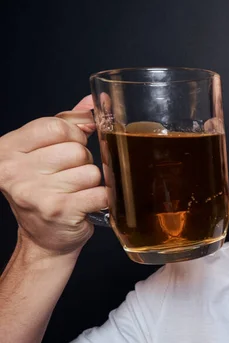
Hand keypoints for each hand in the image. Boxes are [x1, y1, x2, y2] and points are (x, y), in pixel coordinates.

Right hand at [0, 96, 107, 255]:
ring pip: (91, 171)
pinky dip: (102, 199)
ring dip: (92, 183)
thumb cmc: (47, 191)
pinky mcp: (59, 210)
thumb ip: (69, 122)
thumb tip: (96, 100)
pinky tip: (87, 204)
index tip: (68, 149)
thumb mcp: (46, 151)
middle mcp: (14, 170)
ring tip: (75, 193)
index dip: (73, 136)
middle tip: (69, 178)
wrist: (45, 239)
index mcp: (8, 149)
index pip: (57, 125)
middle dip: (83, 162)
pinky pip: (100, 192)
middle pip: (77, 149)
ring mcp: (35, 191)